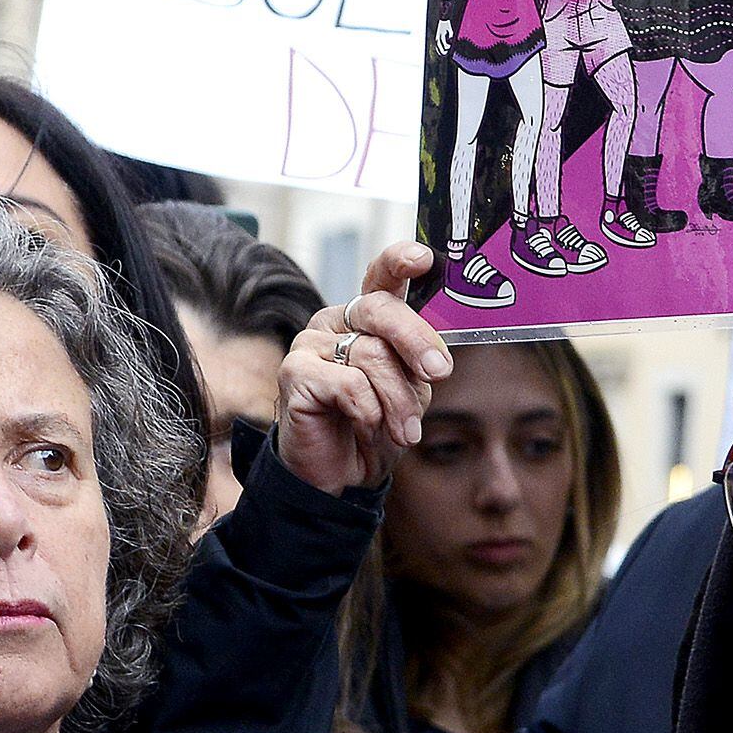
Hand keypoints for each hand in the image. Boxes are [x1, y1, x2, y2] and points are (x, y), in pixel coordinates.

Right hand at [274, 241, 450, 495]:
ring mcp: (311, 343)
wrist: (338, 473)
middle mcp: (337, 321)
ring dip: (398, 400)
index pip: (381, 276)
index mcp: (368, 317)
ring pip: (372, 355)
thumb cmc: (375, 425)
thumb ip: (418, 363)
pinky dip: (369, 412)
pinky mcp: (294, 371)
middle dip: (418, 343)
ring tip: (404, 430)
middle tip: (439, 374)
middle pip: (382, 310)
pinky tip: (366, 426)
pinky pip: (349, 384)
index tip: (424, 259)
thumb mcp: (410, 389)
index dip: (400, 262)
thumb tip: (437, 359)